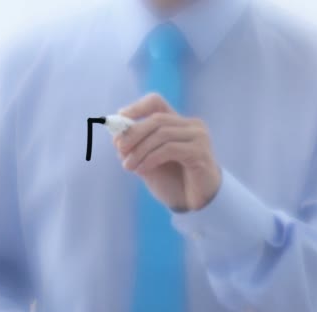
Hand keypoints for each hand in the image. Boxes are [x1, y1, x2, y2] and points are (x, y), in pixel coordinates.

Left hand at [113, 93, 221, 210]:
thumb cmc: (174, 182)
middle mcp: (192, 126)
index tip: (120, 119)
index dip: (136, 108)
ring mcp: (198, 137)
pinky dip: (151, 158)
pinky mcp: (200, 152)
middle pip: (157, 119)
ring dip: (140, 150)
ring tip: (128, 166)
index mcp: (179, 124)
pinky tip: (142, 169)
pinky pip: (169, 149)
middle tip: (119, 149)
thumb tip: (116, 136)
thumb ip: (137, 147)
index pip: (156, 102)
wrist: (195, 203)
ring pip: (162, 133)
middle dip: (134, 133)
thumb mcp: (149, 161)